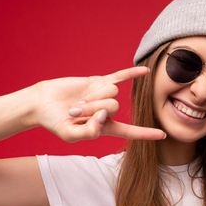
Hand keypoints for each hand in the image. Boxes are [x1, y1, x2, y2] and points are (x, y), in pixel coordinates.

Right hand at [31, 66, 165, 142]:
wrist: (42, 103)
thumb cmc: (55, 122)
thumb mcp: (70, 134)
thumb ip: (88, 132)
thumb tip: (104, 119)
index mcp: (104, 127)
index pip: (129, 131)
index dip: (145, 133)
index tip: (163, 135)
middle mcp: (107, 111)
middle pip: (114, 107)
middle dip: (93, 108)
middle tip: (75, 111)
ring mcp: (104, 95)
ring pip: (111, 93)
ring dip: (93, 96)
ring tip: (77, 101)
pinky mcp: (98, 81)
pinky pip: (119, 77)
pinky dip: (132, 73)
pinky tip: (145, 71)